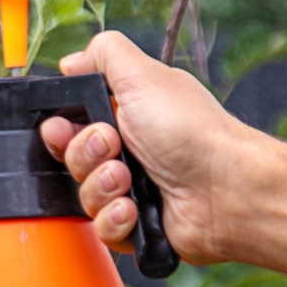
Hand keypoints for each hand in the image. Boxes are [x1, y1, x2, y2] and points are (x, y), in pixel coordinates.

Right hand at [39, 31, 269, 265]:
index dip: (60, 130)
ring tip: (130, 180)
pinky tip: (135, 210)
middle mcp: (129, 152)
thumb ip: (103, 55)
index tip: (63, 128)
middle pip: (72, 161)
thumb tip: (71, 60)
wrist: (225, 188)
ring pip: (85, 198)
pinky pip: (104, 230)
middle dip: (85, 155)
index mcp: (126, 116)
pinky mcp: (138, 227)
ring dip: (102, 187)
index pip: (71, 125)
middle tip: (113, 147)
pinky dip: (116, 220)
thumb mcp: (143, 75)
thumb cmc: (191, 131)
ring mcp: (134, 191)